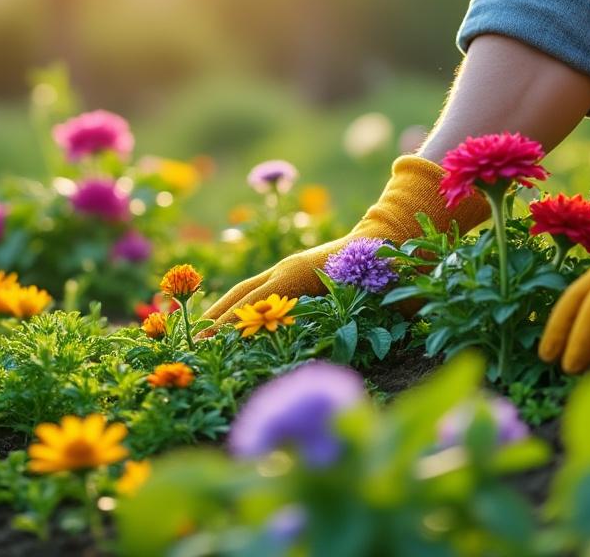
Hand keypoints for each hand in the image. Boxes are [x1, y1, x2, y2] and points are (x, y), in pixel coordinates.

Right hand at [201, 156, 489, 328]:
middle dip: (213, 322)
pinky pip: (259, 290)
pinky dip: (239, 306)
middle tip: (187, 347)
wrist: (402, 236)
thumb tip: (303, 352)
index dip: (228, 329)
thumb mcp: (368, 301)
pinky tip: (229, 323)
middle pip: (240, 298)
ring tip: (198, 336)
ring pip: (246, 292)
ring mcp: (290, 269)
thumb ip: (335, 325)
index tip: (203, 347)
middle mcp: (287, 271)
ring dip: (222, 313)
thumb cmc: (391, 273)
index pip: (253, 308)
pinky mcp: (297, 273)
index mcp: (299, 277)